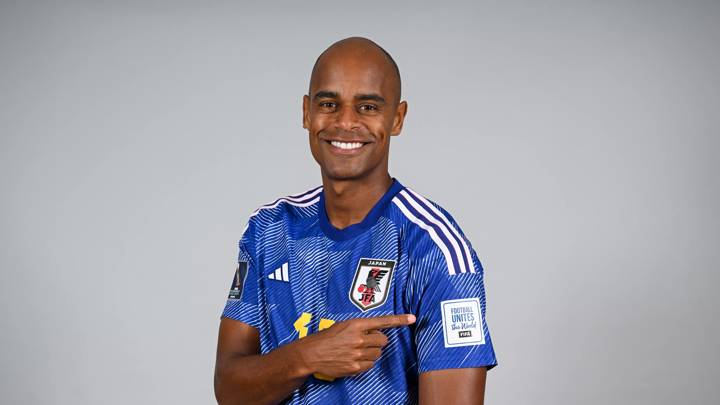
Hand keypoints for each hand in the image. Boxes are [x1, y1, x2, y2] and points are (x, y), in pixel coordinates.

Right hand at [296, 314, 415, 377]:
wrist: (311, 354)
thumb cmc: (326, 338)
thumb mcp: (342, 326)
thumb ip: (359, 328)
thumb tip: (374, 332)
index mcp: (355, 325)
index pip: (382, 321)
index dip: (399, 320)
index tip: (412, 318)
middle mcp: (359, 339)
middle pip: (383, 340)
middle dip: (377, 341)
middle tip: (366, 342)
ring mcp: (358, 354)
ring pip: (378, 354)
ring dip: (372, 353)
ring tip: (358, 351)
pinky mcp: (355, 367)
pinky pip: (370, 365)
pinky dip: (366, 363)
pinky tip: (355, 360)